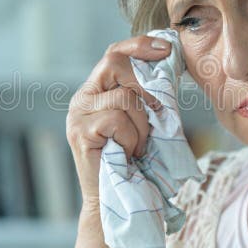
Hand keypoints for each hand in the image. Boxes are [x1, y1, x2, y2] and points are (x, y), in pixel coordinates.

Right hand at [66, 35, 170, 209]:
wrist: (116, 202)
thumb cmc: (135, 163)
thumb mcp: (143, 121)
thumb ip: (146, 95)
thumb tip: (169, 63)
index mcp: (96, 92)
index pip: (114, 53)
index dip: (140, 45)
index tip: (167, 48)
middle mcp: (82, 98)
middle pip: (115, 62)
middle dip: (144, 84)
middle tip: (154, 113)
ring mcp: (78, 114)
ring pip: (124, 97)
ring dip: (142, 125)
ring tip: (137, 147)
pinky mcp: (80, 131)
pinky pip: (118, 119)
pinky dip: (132, 138)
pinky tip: (128, 154)